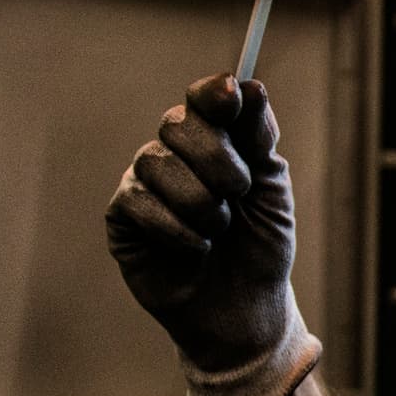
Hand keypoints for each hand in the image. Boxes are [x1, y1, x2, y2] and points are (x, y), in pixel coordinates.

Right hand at [106, 73, 320, 395]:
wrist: (245, 312)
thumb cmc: (261, 249)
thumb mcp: (272, 190)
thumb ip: (258, 138)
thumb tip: (249, 84)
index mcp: (214, 141)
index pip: (203, 99)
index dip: (213, 93)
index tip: (231, 94)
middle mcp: (174, 154)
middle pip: (178, 122)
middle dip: (217, 157)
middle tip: (239, 191)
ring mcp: (145, 184)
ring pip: (156, 162)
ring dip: (200, 201)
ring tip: (218, 231)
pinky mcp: (123, 219)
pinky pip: (138, 201)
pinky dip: (176, 228)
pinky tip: (195, 249)